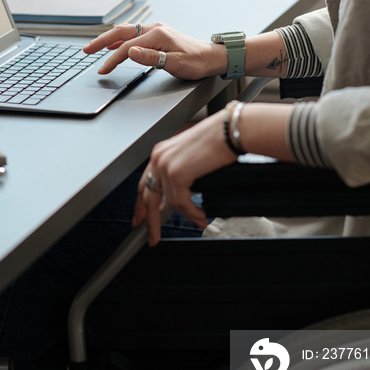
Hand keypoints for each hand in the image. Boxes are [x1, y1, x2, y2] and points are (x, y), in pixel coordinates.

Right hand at [83, 22, 226, 79]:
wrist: (212, 57)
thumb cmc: (197, 62)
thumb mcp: (175, 63)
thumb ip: (151, 58)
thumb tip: (130, 52)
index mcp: (157, 35)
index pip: (127, 48)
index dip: (112, 59)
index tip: (102, 69)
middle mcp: (155, 28)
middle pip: (121, 33)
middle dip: (101, 41)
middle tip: (86, 50)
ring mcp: (156, 30)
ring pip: (126, 31)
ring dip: (109, 38)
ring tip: (95, 46)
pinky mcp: (158, 34)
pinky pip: (134, 34)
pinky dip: (120, 39)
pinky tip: (115, 44)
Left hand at [133, 109, 236, 245]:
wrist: (229, 131)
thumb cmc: (218, 139)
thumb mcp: (191, 155)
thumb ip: (181, 172)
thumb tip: (181, 195)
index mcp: (161, 152)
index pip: (146, 182)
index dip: (141, 204)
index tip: (140, 218)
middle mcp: (159, 158)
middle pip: (148, 197)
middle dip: (150, 221)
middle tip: (151, 237)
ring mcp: (166, 166)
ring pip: (171, 202)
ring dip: (188, 215)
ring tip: (200, 219)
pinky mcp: (177, 174)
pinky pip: (182, 203)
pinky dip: (193, 213)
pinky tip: (202, 216)